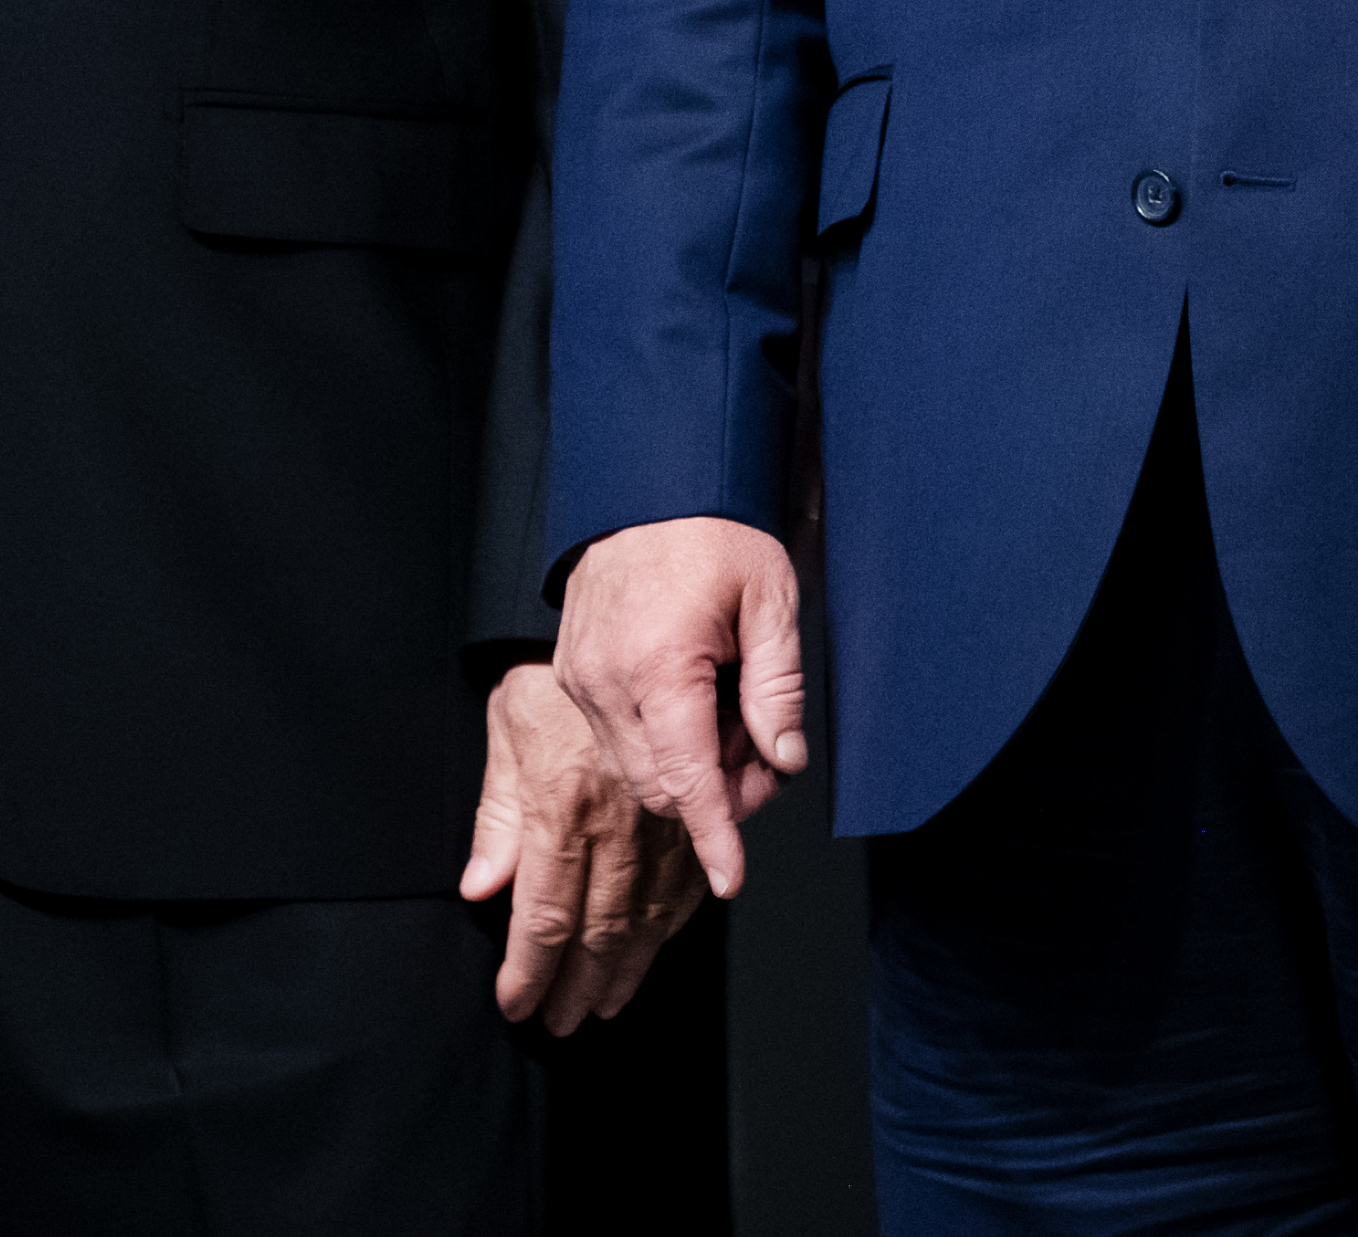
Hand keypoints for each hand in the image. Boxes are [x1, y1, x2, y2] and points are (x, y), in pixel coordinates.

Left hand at [463, 661, 705, 1033]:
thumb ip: (498, 810)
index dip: (529, 971)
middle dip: (578, 985)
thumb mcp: (509, 725)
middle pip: (598, 927)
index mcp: (563, 806)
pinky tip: (656, 945)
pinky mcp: (692, 803)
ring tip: (607, 1005)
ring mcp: (660, 815)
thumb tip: (480, 885)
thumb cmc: (554, 666)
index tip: (517, 1006)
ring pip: (646, 913)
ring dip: (626, 968)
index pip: (544, 914)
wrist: (632, 610)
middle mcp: (616, 820)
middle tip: (563, 1024)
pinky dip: (670, 922)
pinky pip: (685, 877)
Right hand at [551, 515, 811, 899]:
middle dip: (716, 794)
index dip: (714, 834)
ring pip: (635, 771)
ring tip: (732, 716)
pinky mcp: (573, 676)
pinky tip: (696, 705)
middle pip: (659, 787)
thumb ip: (777, 688)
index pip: (687, 778)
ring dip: (687, 769)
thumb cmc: (714, 530)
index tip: (729, 875)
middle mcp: (606, 685)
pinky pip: (615, 740)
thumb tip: (784, 759)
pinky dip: (659, 745)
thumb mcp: (771, 600)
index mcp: (658, 668)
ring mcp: (581, 683)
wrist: (647, 481)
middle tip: (763, 753)